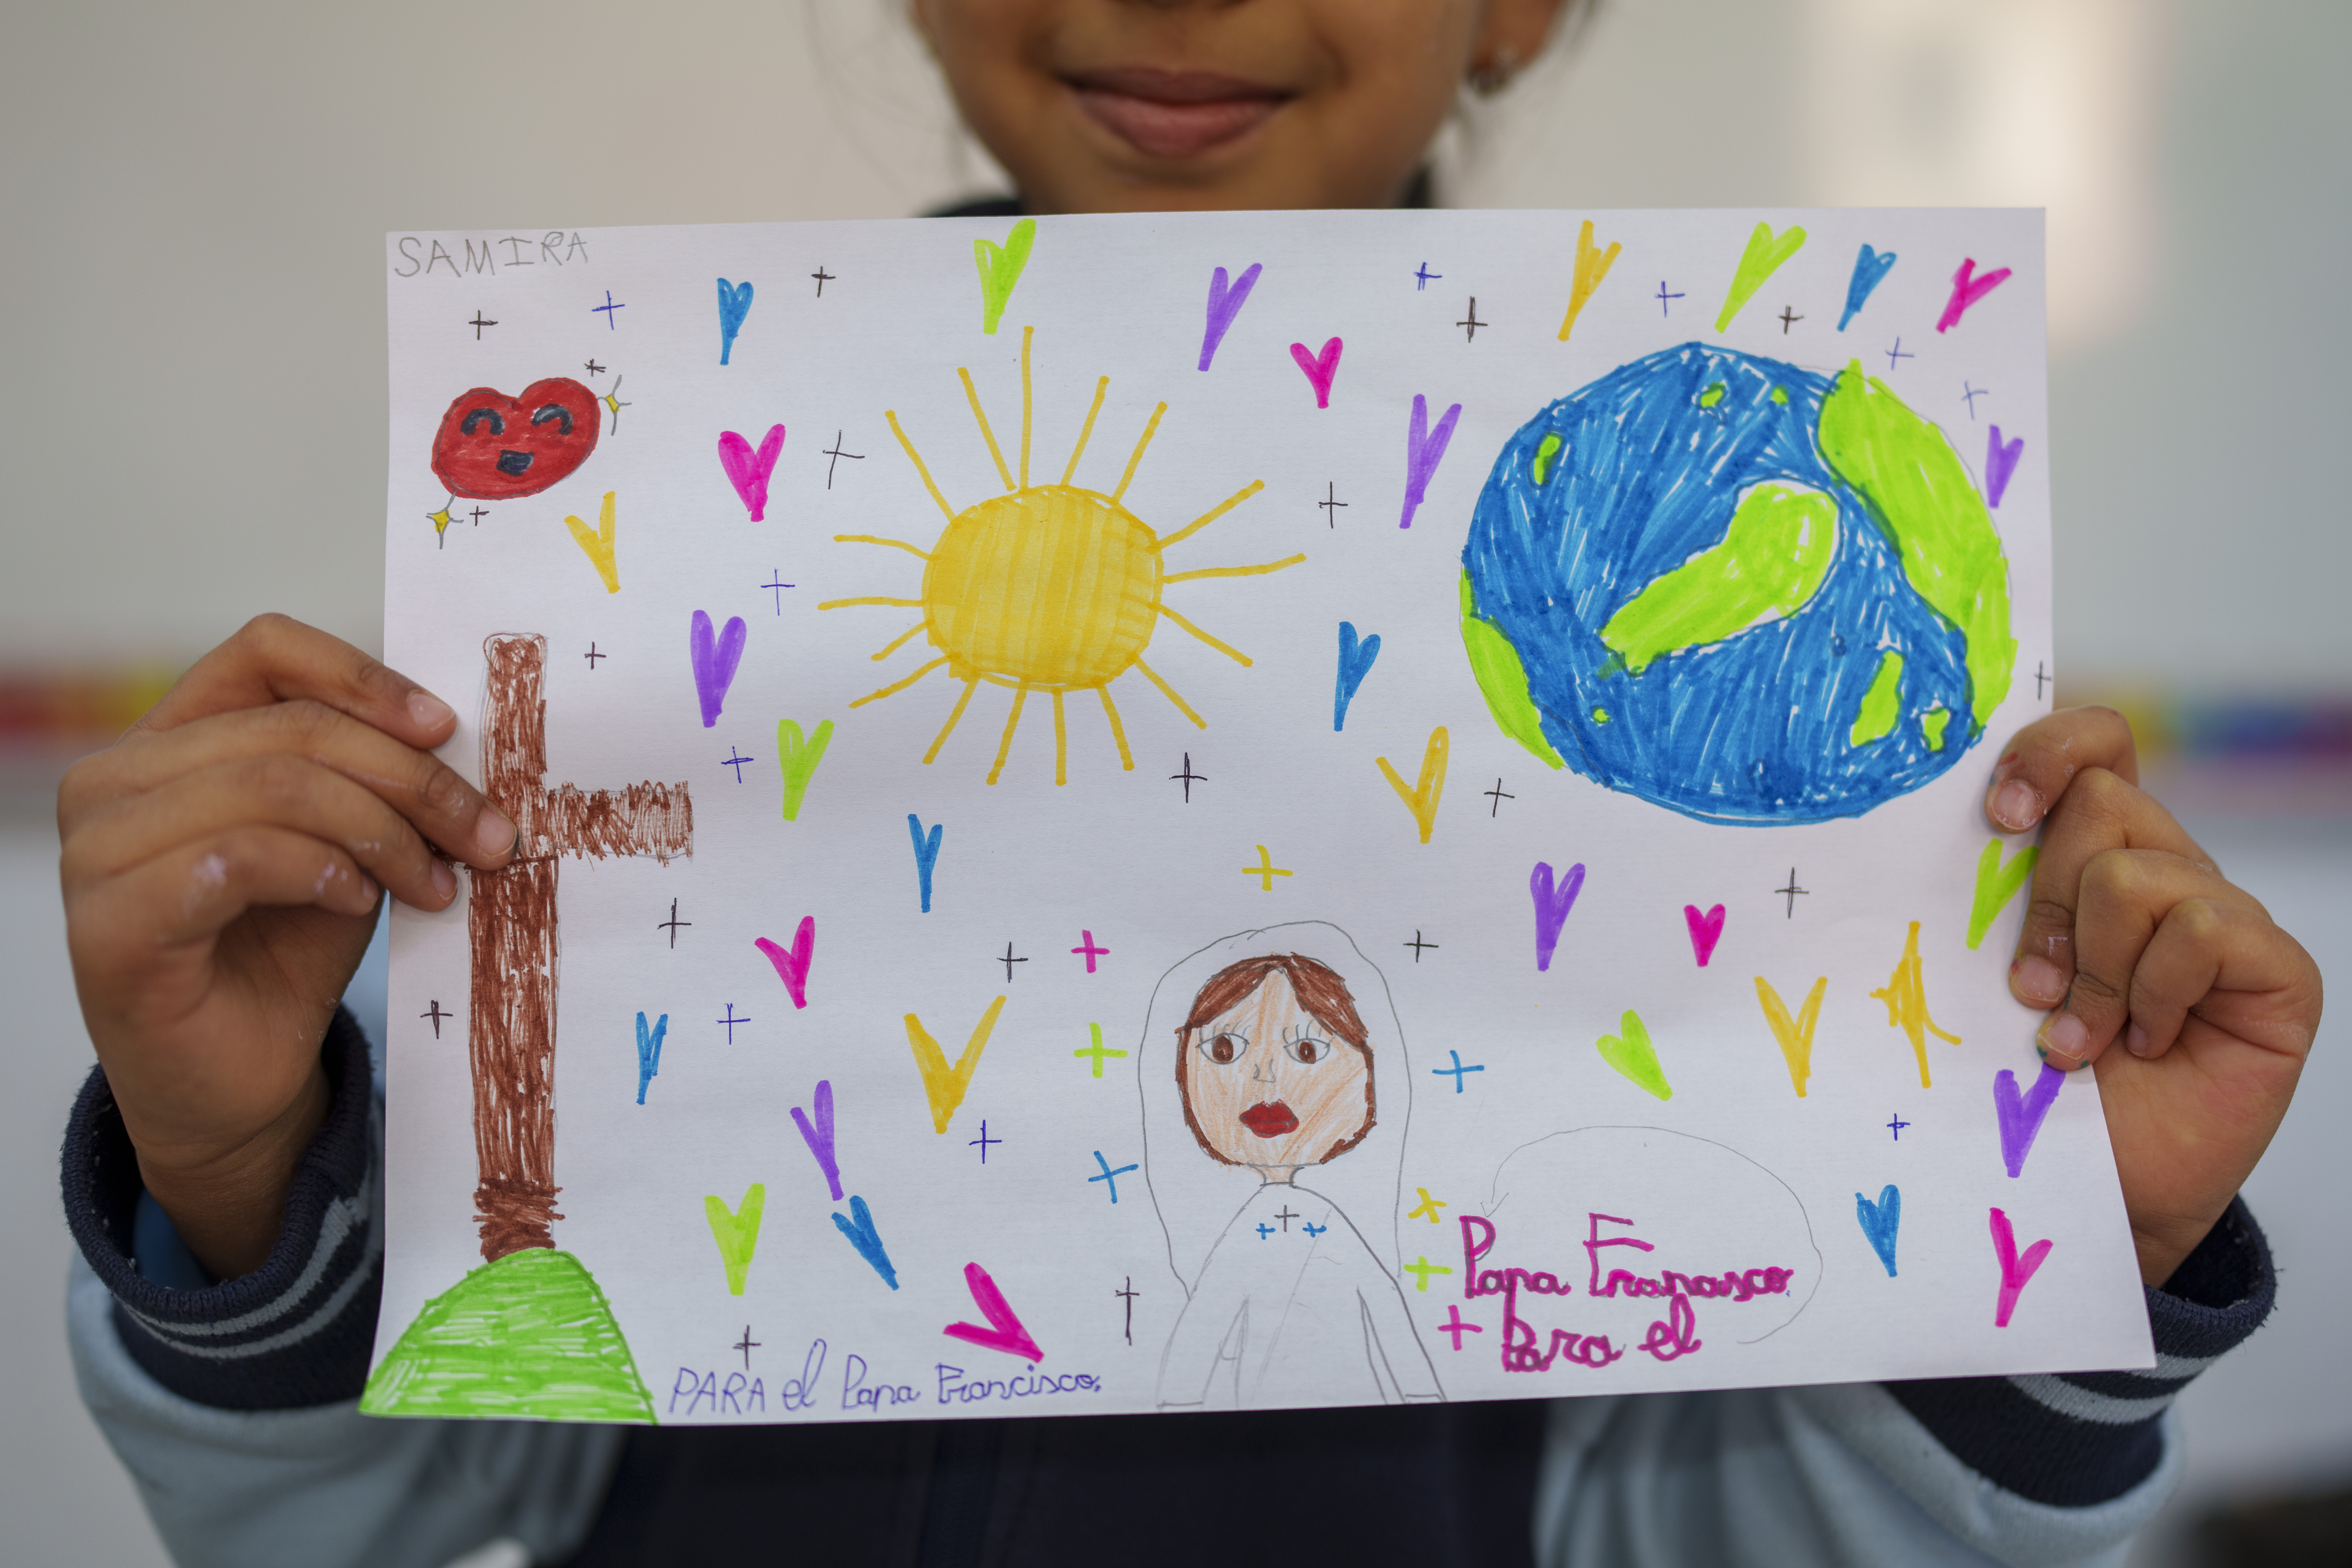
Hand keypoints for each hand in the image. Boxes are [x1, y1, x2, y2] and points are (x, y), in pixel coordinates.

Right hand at [58, 615, 516, 1276]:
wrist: (242, 1079)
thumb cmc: (288, 950)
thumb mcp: (347, 842)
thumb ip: (371, 780)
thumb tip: (452, 738)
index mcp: (168, 741)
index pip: (264, 651)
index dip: (364, 678)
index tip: (445, 729)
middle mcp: (115, 781)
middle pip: (293, 728)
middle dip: (411, 781)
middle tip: (486, 836)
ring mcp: (98, 853)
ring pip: (273, 785)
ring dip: (381, 833)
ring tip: (433, 884)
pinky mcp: (109, 925)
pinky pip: (235, 858)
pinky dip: (317, 871)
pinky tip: (356, 901)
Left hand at [1986, 708, 2322, 1285]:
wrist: (2088, 1184)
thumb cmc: (2029, 1080)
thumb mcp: (1988, 974)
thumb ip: (1988, 898)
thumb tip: (1946, 828)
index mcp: (2094, 856)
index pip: (2094, 744)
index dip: (2047, 752)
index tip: (1996, 815)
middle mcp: (2165, 871)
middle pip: (2103, 800)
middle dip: (2049, 896)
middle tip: (2030, 985)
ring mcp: (2225, 916)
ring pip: (2138, 871)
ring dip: (2094, 963)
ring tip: (2078, 1035)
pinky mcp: (2274, 968)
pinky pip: (2205, 929)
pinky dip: (2154, 992)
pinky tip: (2145, 1044)